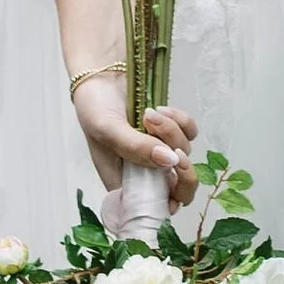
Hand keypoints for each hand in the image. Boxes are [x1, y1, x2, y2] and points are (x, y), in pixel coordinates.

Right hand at [72, 77, 198, 208]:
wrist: (102, 74)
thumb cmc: (94, 108)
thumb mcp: (107, 130)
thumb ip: (135, 148)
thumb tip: (169, 161)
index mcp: (125, 184)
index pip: (154, 209)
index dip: (168, 201)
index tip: (169, 181)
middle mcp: (145, 172)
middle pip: (179, 188)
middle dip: (183, 172)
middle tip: (175, 153)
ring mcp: (160, 151)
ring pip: (183, 154)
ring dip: (171, 133)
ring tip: (148, 114)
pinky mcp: (171, 131)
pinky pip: (190, 133)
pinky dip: (181, 121)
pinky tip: (161, 110)